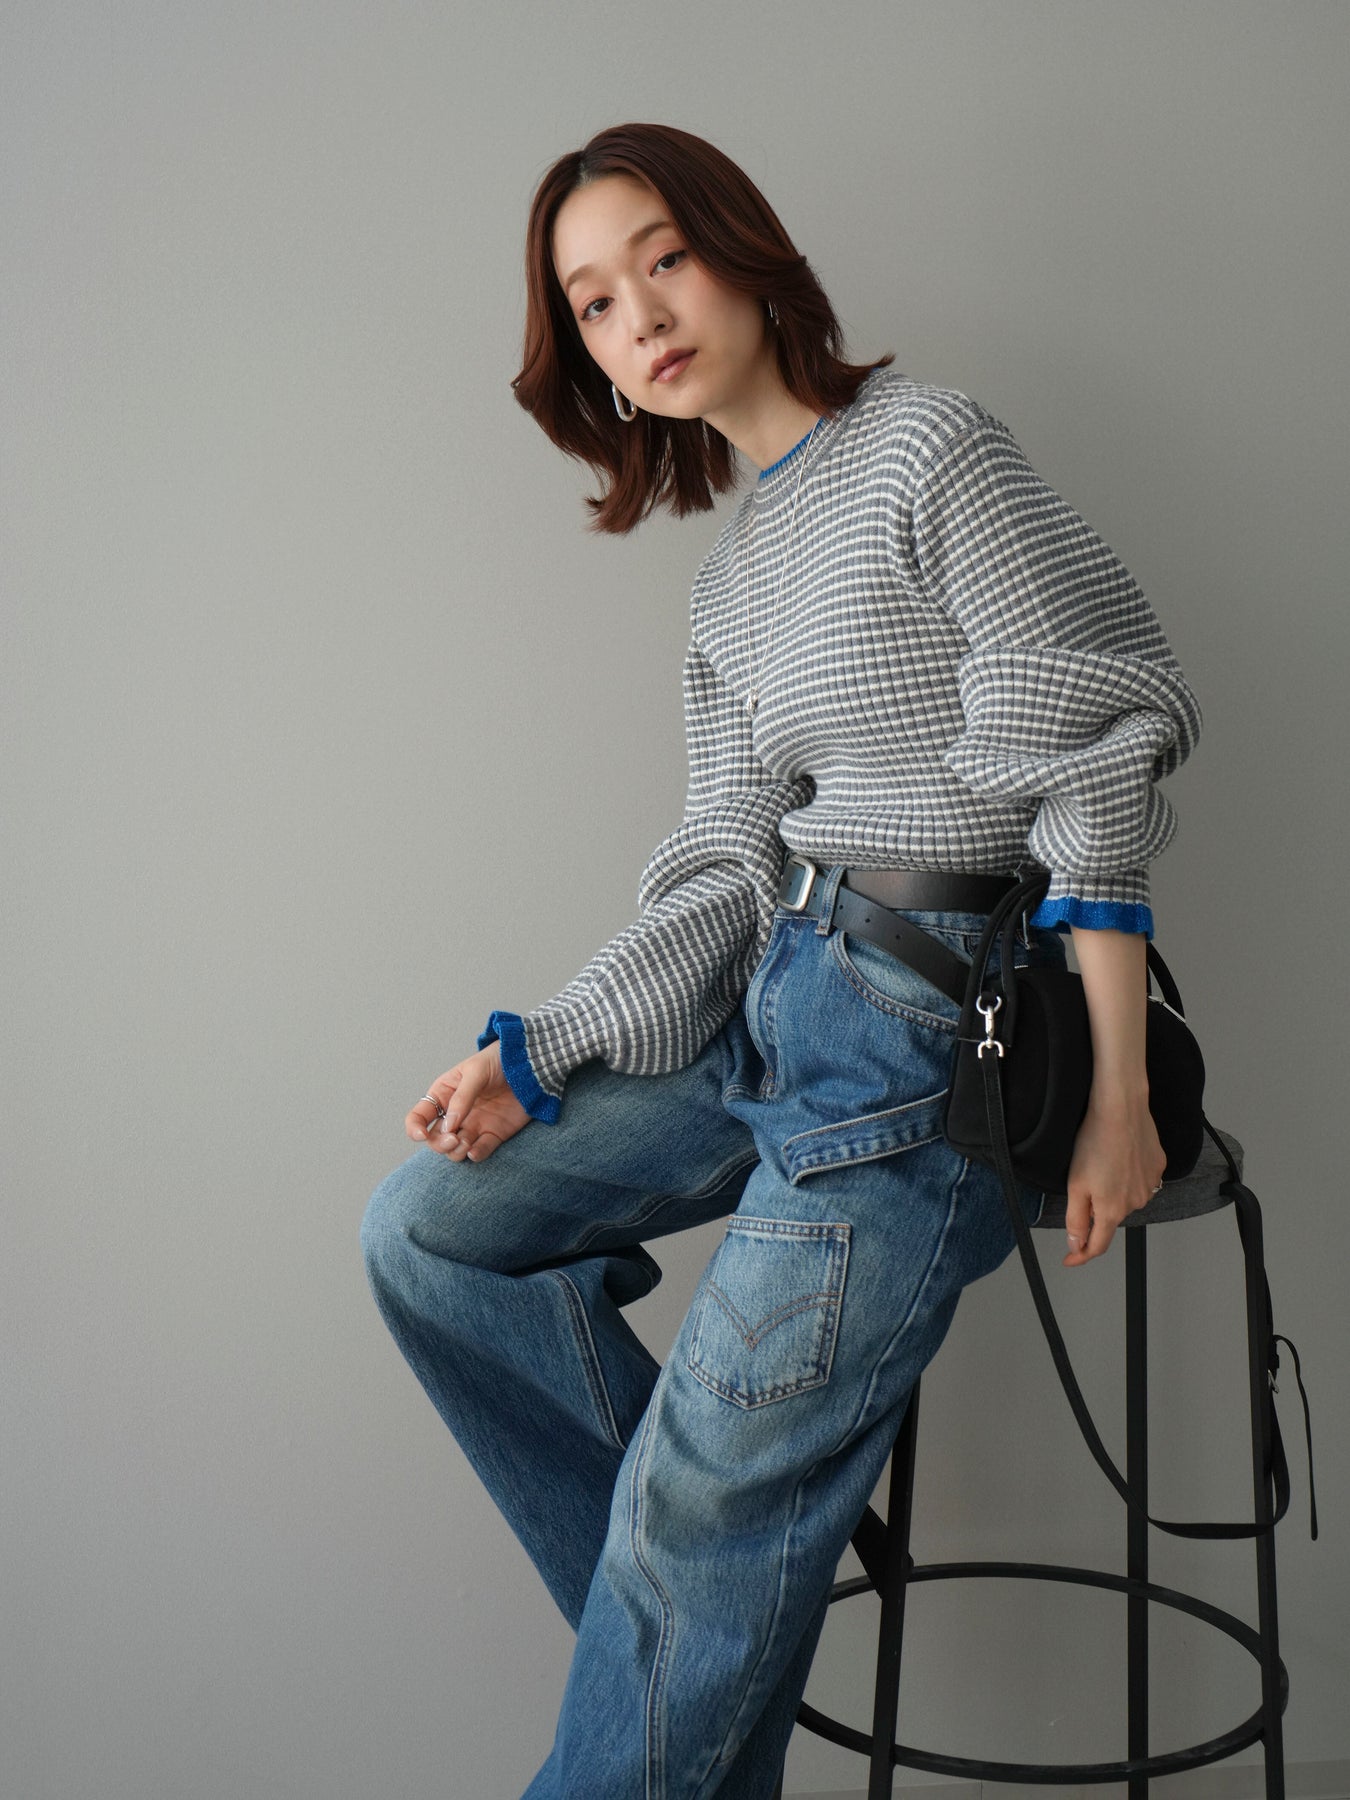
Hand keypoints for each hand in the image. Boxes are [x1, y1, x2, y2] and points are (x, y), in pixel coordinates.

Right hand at [405, 1041, 531, 1162]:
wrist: (530, 1065)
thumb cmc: (498, 1061)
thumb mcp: (476, 1072)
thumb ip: (462, 1098)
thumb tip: (449, 1125)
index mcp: (444, 1095)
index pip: (419, 1117)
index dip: (414, 1129)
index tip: (421, 1136)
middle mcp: (455, 1114)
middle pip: (435, 1139)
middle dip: (440, 1144)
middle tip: (454, 1139)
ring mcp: (474, 1125)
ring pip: (455, 1150)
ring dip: (456, 1151)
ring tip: (466, 1143)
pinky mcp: (494, 1134)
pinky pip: (480, 1151)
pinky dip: (475, 1155)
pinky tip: (476, 1152)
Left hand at [1062, 1090, 1165, 1266]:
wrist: (1121, 1109)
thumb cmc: (1094, 1141)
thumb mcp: (1075, 1184)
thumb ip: (1076, 1219)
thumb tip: (1077, 1245)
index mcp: (1111, 1210)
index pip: (1098, 1245)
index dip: (1081, 1255)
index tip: (1070, 1258)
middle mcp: (1135, 1203)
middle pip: (1111, 1217)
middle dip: (1096, 1208)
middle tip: (1084, 1179)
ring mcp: (1151, 1185)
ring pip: (1126, 1198)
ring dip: (1114, 1189)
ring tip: (1103, 1162)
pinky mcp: (1158, 1167)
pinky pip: (1140, 1179)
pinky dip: (1129, 1174)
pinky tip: (1120, 1155)